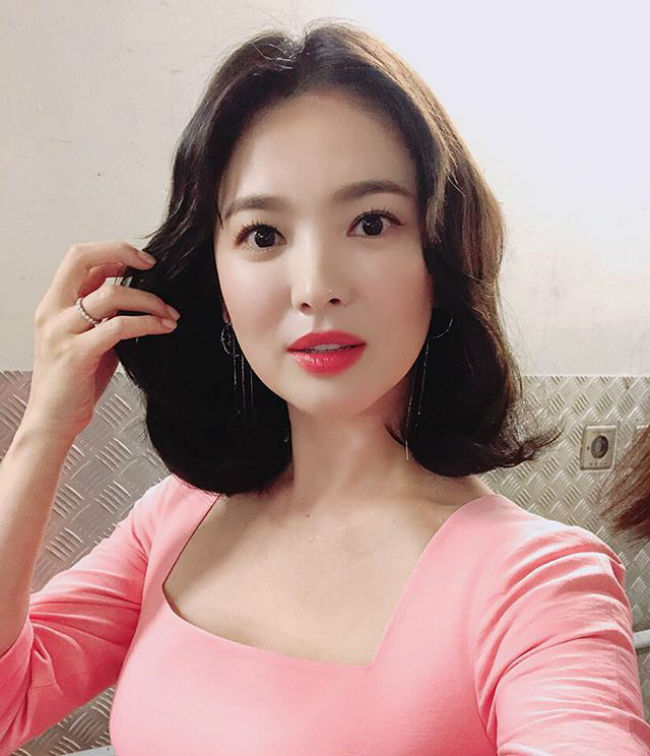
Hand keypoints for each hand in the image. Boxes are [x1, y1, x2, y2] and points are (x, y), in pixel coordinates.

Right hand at [23, 241, 179, 440]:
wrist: (53, 421)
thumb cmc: (73, 382)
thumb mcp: (87, 339)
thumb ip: (103, 315)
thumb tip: (135, 294)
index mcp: (53, 305)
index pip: (78, 258)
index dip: (112, 251)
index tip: (143, 261)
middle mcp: (52, 312)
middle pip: (82, 259)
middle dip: (123, 253)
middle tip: (154, 267)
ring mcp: (62, 331)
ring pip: (110, 294)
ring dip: (149, 299)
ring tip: (170, 313)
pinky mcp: (76, 354)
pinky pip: (118, 326)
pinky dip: (147, 323)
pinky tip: (164, 328)